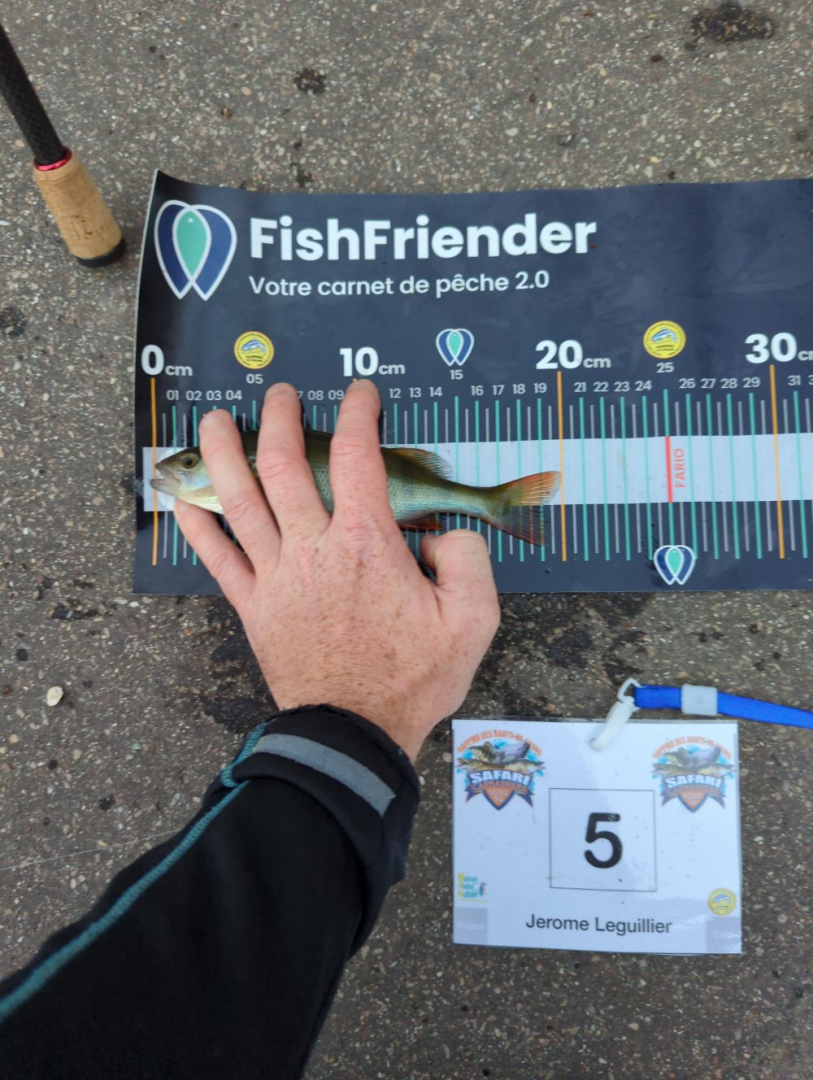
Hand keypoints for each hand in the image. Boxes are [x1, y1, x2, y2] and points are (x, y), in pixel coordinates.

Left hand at [174, 381, 499, 759]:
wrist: (354, 734)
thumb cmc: (411, 679)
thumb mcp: (473, 619)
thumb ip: (467, 558)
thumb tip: (438, 533)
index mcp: (366, 544)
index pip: (358, 456)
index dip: (359, 413)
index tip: (360, 394)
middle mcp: (313, 548)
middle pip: (283, 463)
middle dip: (279, 417)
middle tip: (280, 395)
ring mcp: (275, 575)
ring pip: (239, 498)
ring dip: (222, 452)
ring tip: (212, 419)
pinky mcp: (253, 605)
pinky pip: (215, 556)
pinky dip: (196, 523)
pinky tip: (181, 497)